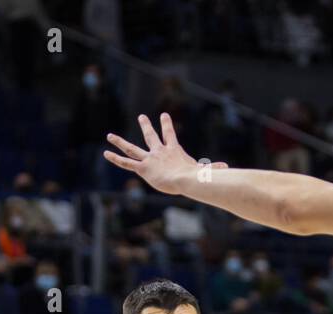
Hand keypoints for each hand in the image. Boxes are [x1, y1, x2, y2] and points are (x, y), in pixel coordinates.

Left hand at [104, 113, 227, 195]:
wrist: (185, 179)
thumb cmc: (196, 177)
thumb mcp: (203, 171)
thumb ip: (212, 169)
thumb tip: (227, 169)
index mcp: (174, 151)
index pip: (170, 135)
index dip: (166, 125)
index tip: (163, 115)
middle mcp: (159, 152)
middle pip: (151, 136)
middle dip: (146, 126)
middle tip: (142, 117)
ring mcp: (149, 159)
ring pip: (131, 148)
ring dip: (120, 142)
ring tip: (110, 135)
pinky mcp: (143, 168)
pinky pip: (126, 162)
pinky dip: (116, 158)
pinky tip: (106, 153)